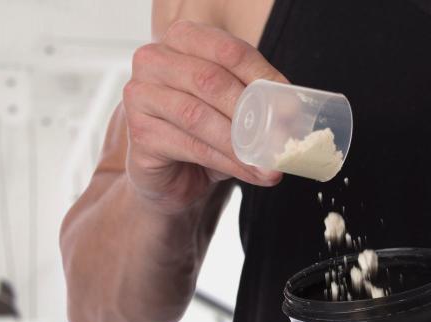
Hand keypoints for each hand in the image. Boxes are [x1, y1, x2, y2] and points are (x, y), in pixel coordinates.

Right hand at [123, 20, 284, 214]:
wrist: (174, 174)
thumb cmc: (206, 132)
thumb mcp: (236, 109)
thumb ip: (258, 101)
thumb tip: (291, 110)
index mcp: (183, 39)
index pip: (228, 50)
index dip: (263, 77)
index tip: (290, 107)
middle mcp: (154, 60)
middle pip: (210, 80)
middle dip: (251, 112)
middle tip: (281, 140)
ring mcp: (140, 95)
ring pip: (198, 117)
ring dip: (241, 145)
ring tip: (269, 165)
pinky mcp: (139, 134)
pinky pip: (190, 146)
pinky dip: (226, 162)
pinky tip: (249, 172)